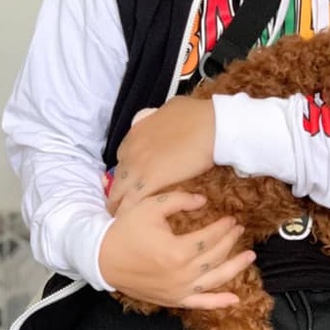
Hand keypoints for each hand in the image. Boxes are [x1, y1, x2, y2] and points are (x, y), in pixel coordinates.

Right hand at [99, 190, 253, 308]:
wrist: (102, 258)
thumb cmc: (125, 231)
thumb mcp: (150, 207)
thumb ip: (179, 200)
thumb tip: (203, 200)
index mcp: (177, 251)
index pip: (210, 237)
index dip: (223, 227)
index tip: (231, 218)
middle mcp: (181, 274)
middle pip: (215, 256)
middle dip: (230, 241)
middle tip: (239, 229)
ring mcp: (178, 290)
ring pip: (215, 280)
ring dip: (235, 268)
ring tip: (249, 256)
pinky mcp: (172, 299)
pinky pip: (200, 304)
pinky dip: (218, 302)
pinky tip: (234, 300)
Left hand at [109, 97, 215, 212]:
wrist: (210, 126)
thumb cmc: (197, 115)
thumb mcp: (170, 108)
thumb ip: (159, 118)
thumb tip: (162, 118)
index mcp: (135, 134)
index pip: (122, 158)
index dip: (128, 170)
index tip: (132, 179)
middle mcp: (131, 150)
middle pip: (118, 177)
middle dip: (119, 190)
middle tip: (121, 203)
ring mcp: (139, 166)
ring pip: (120, 192)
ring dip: (120, 204)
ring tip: (120, 218)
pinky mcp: (151, 181)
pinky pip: (133, 201)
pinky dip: (130, 211)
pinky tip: (130, 221)